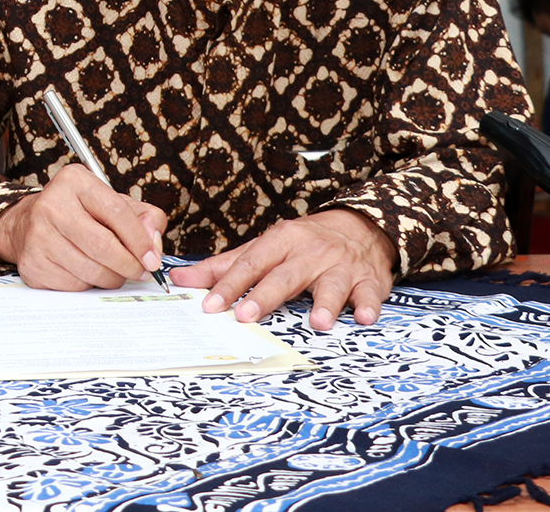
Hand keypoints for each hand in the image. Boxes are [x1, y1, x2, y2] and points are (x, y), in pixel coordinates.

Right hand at [0, 164, 168, 290]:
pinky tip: (88, 273)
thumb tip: (153, 245)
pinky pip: (74, 285)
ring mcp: (38, 235)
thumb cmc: (78, 213)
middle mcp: (52, 204)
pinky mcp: (32, 263)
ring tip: (115, 272)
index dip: (140, 241)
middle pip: (103, 246)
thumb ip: (144, 218)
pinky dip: (89, 285)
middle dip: (129, 265)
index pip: (117, 212)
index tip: (152, 260)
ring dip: (112, 278)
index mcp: (75, 182)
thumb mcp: (112, 203)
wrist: (27, 224)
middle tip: (141, 272)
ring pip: (90, 270)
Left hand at [170, 207, 393, 330]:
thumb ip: (224, 266)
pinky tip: (365, 317)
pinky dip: (369, 305)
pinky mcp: (368, 280)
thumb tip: (180, 279)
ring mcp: (340, 266)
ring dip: (325, 303)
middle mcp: (309, 252)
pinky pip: (370, 293)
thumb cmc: (301, 244)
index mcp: (280, 241)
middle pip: (284, 276)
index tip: (210, 306)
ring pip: (331, 284)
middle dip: (265, 296)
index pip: (250, 264)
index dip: (229, 286)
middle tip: (246, 316)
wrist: (359, 227)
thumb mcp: (263, 248)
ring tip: (318, 322)